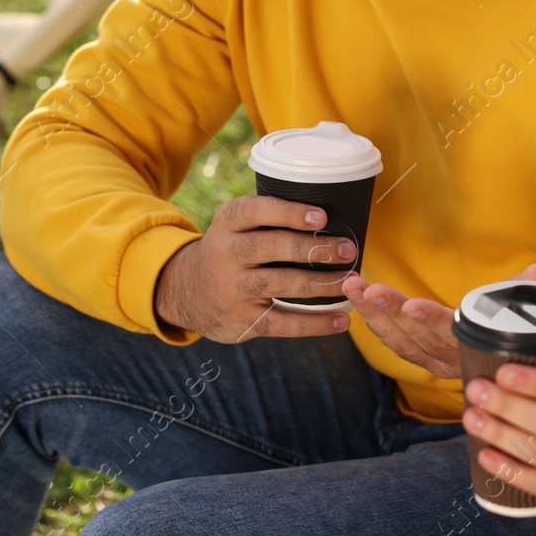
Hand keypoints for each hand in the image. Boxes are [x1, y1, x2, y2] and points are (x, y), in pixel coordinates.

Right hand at [154, 194, 358, 342]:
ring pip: (278, 284)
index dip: (288, 213)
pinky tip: (340, 321)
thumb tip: (334, 217)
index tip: (321, 217)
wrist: (185, 292)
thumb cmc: (230, 251)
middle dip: (312, 249)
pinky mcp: (239, 321)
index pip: (253, 211)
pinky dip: (314, 323)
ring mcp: (230, 289)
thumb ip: (268, 220)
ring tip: (350, 281)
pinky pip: (281, 323)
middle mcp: (224, 253)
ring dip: (320, 284)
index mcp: (226, 223)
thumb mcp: (234, 227)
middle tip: (347, 250)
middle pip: (269, 247)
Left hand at [342, 262, 535, 380]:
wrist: (516, 357)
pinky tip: (358, 300)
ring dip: (373, 314)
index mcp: (478, 346)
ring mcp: (435, 361)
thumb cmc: (524, 322)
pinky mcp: (422, 356)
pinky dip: (374, 321)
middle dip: (389, 311)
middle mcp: (454, 360)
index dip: (431, 320)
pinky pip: (394, 342)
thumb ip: (530, 290)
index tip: (410, 304)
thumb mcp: (535, 305)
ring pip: (399, 342)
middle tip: (367, 288)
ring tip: (353, 287)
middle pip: (417, 338)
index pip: (453, 334)